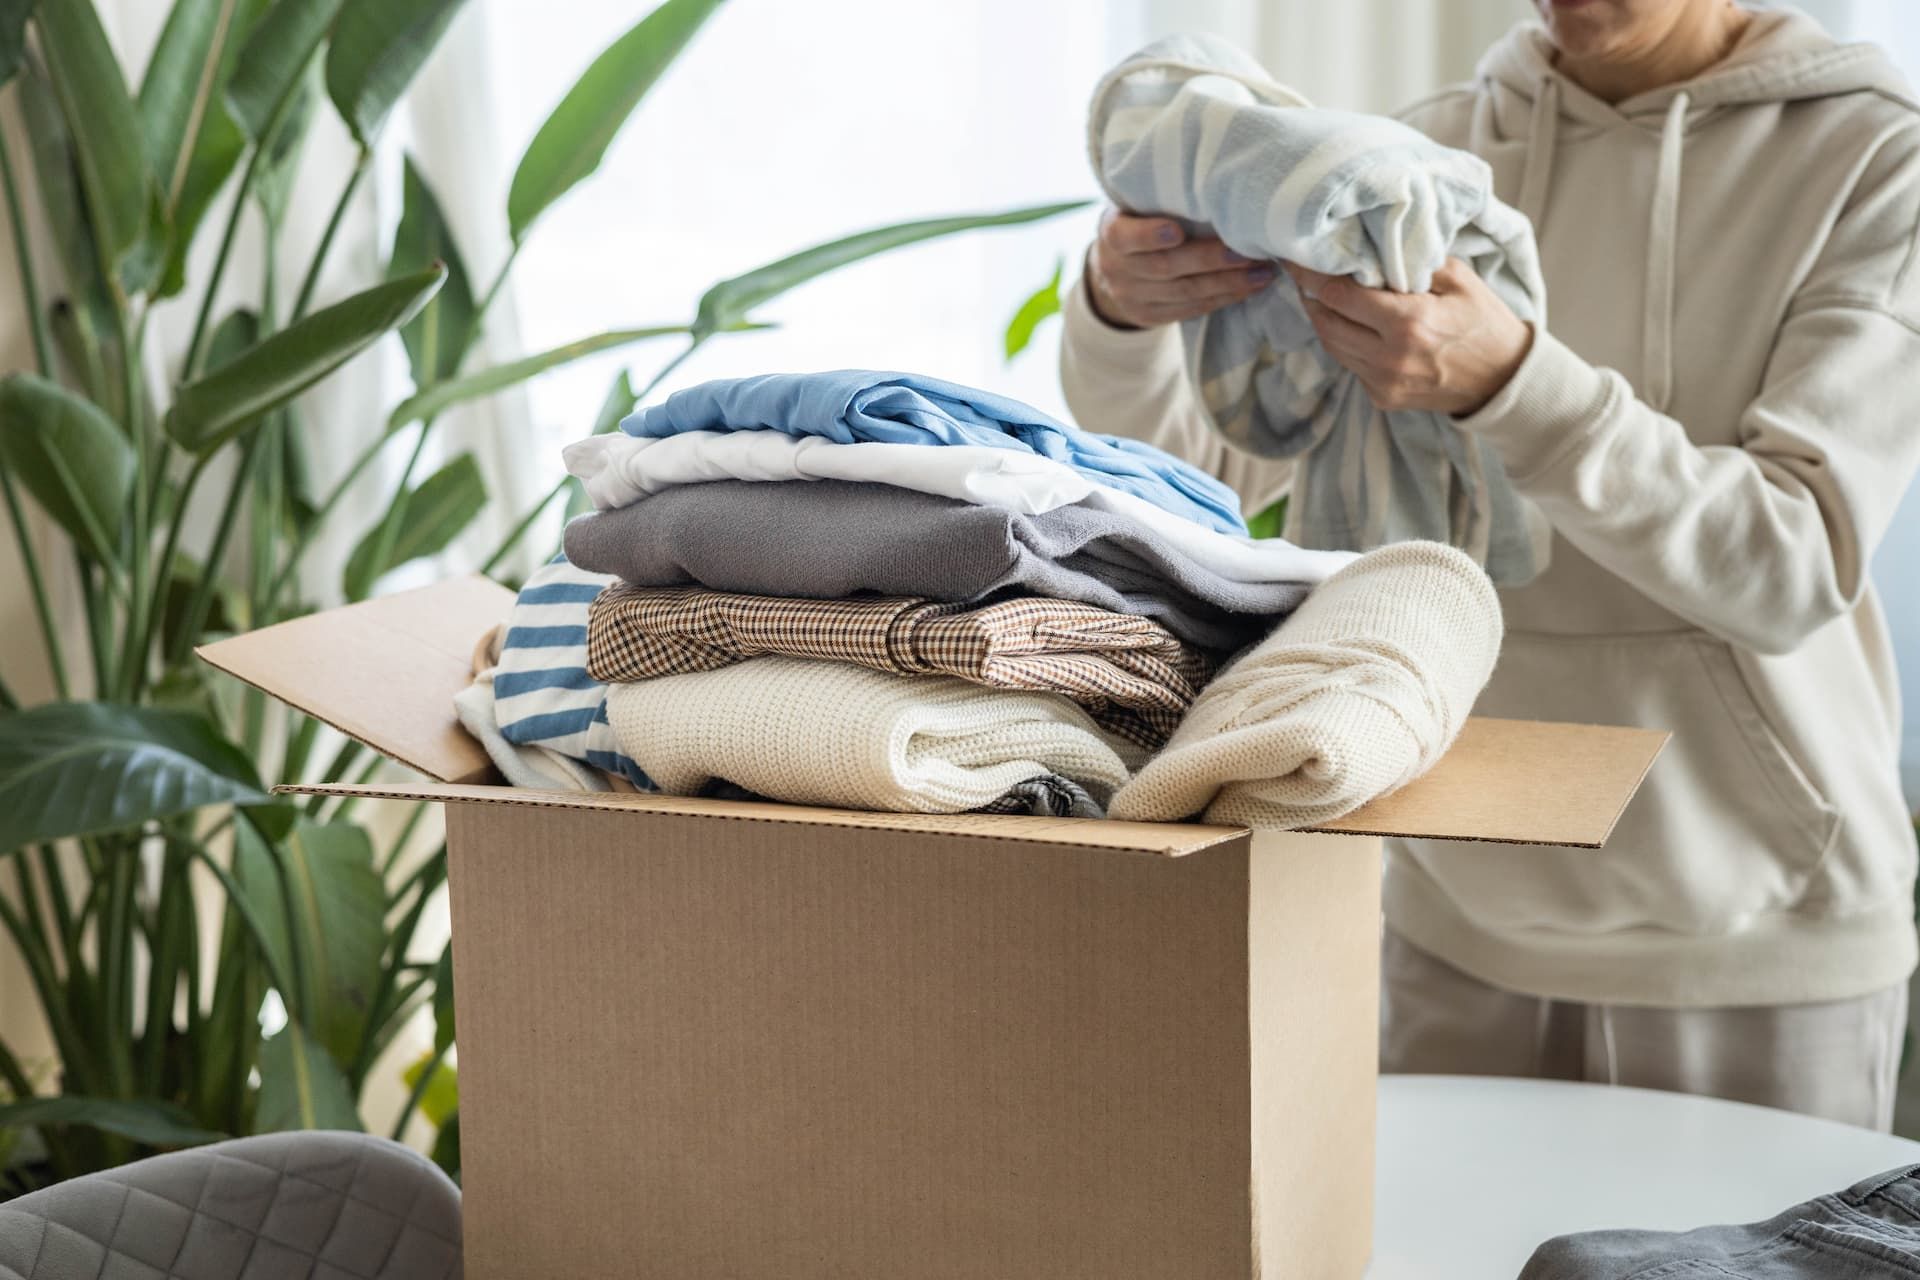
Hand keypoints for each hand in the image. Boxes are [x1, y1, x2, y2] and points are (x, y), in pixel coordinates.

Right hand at [1084, 207, 1276, 329]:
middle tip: (1246, 252)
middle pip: (1166, 266)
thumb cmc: (1140, 219)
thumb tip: (1217, 177)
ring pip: (1184, 292)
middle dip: (1210, 260)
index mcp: (1112, 232)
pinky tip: (1248, 288)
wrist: (1115, 265)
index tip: (1176, 231)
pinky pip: (1190, 309)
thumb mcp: (1137, 204)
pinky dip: (1222, 299)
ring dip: (1227, 283)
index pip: (1126, 236)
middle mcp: (1116, 269)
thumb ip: (1162, 197)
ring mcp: (1131, 297)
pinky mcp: (1148, 316)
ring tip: (1261, 273)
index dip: (1149, 235)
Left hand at [1284, 258, 1532, 416]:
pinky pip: (1350, 365)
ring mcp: (1383, 382)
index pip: (1340, 295)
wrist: (1504, 380)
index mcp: (1408, 322)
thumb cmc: (1484, 322)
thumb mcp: (1459, 279)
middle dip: (1311, 298)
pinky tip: (1351, 325)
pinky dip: (1345, 343)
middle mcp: (1389, 357)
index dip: (1313, 276)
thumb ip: (1413, 262)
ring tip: (1320, 297)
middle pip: (1326, 323)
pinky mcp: (1383, 398)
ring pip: (1333, 347)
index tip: (1296, 259)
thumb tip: (1371, 247)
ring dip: (1323, 320)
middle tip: (1304, 276)